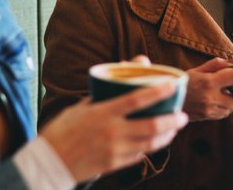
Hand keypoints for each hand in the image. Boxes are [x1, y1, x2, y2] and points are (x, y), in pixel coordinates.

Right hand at [40, 82, 188, 182]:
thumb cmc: (64, 128)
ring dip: (167, 136)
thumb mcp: (82, 105)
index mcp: (103, 113)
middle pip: (152, 125)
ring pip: (151, 143)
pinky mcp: (115, 165)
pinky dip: (150, 147)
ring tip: (174, 128)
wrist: (50, 161)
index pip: (137, 99)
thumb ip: (106, 91)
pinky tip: (155, 142)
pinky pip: (140, 155)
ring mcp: (115, 151)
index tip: (173, 85)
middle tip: (183, 115)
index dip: (158, 92)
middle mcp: (112, 132)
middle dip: (172, 121)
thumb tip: (127, 66)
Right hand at [183, 58, 232, 120]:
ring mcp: (209, 110)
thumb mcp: (197, 69)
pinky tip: (219, 100)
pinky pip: (223, 114)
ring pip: (232, 108)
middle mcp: (210, 98)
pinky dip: (225, 107)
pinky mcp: (206, 117)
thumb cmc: (182, 82)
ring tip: (226, 92)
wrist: (166, 99)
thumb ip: (217, 65)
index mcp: (208, 82)